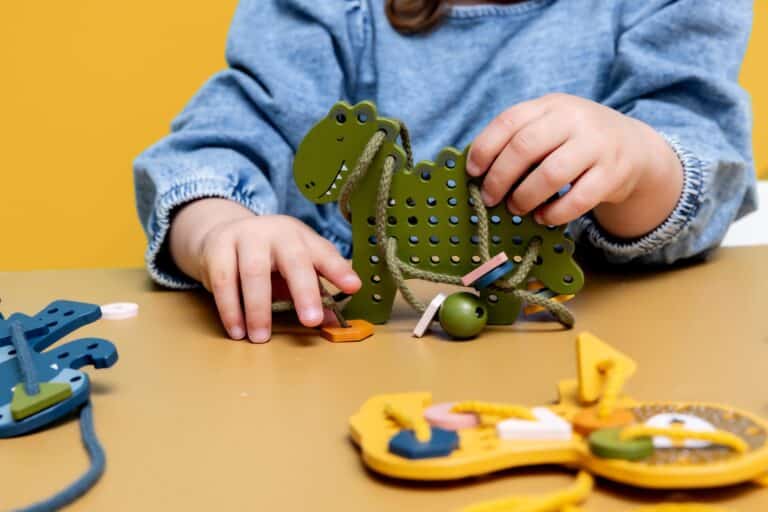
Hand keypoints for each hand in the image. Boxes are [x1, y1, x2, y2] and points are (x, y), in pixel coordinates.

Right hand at [169, 198, 360, 342]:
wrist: (219, 233)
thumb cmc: (266, 258)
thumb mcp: (290, 271)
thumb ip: (312, 293)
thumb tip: (332, 322)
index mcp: (300, 237)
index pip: (324, 252)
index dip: (339, 270)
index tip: (353, 287)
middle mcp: (276, 232)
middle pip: (293, 260)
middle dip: (304, 291)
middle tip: (311, 321)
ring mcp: (245, 236)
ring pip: (253, 271)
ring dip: (258, 308)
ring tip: (261, 337)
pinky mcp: (217, 248)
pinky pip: (223, 280)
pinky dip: (230, 308)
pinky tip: (236, 330)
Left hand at [466, 93, 682, 236]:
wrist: (634, 148)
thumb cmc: (575, 141)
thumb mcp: (550, 127)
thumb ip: (519, 140)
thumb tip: (477, 173)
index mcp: (550, 106)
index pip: (509, 121)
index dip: (484, 148)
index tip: (473, 172)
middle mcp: (574, 119)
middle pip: (525, 147)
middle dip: (499, 178)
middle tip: (490, 199)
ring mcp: (597, 145)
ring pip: (551, 174)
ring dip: (525, 197)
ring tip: (516, 208)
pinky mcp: (613, 174)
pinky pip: (578, 199)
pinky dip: (553, 213)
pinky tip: (542, 217)